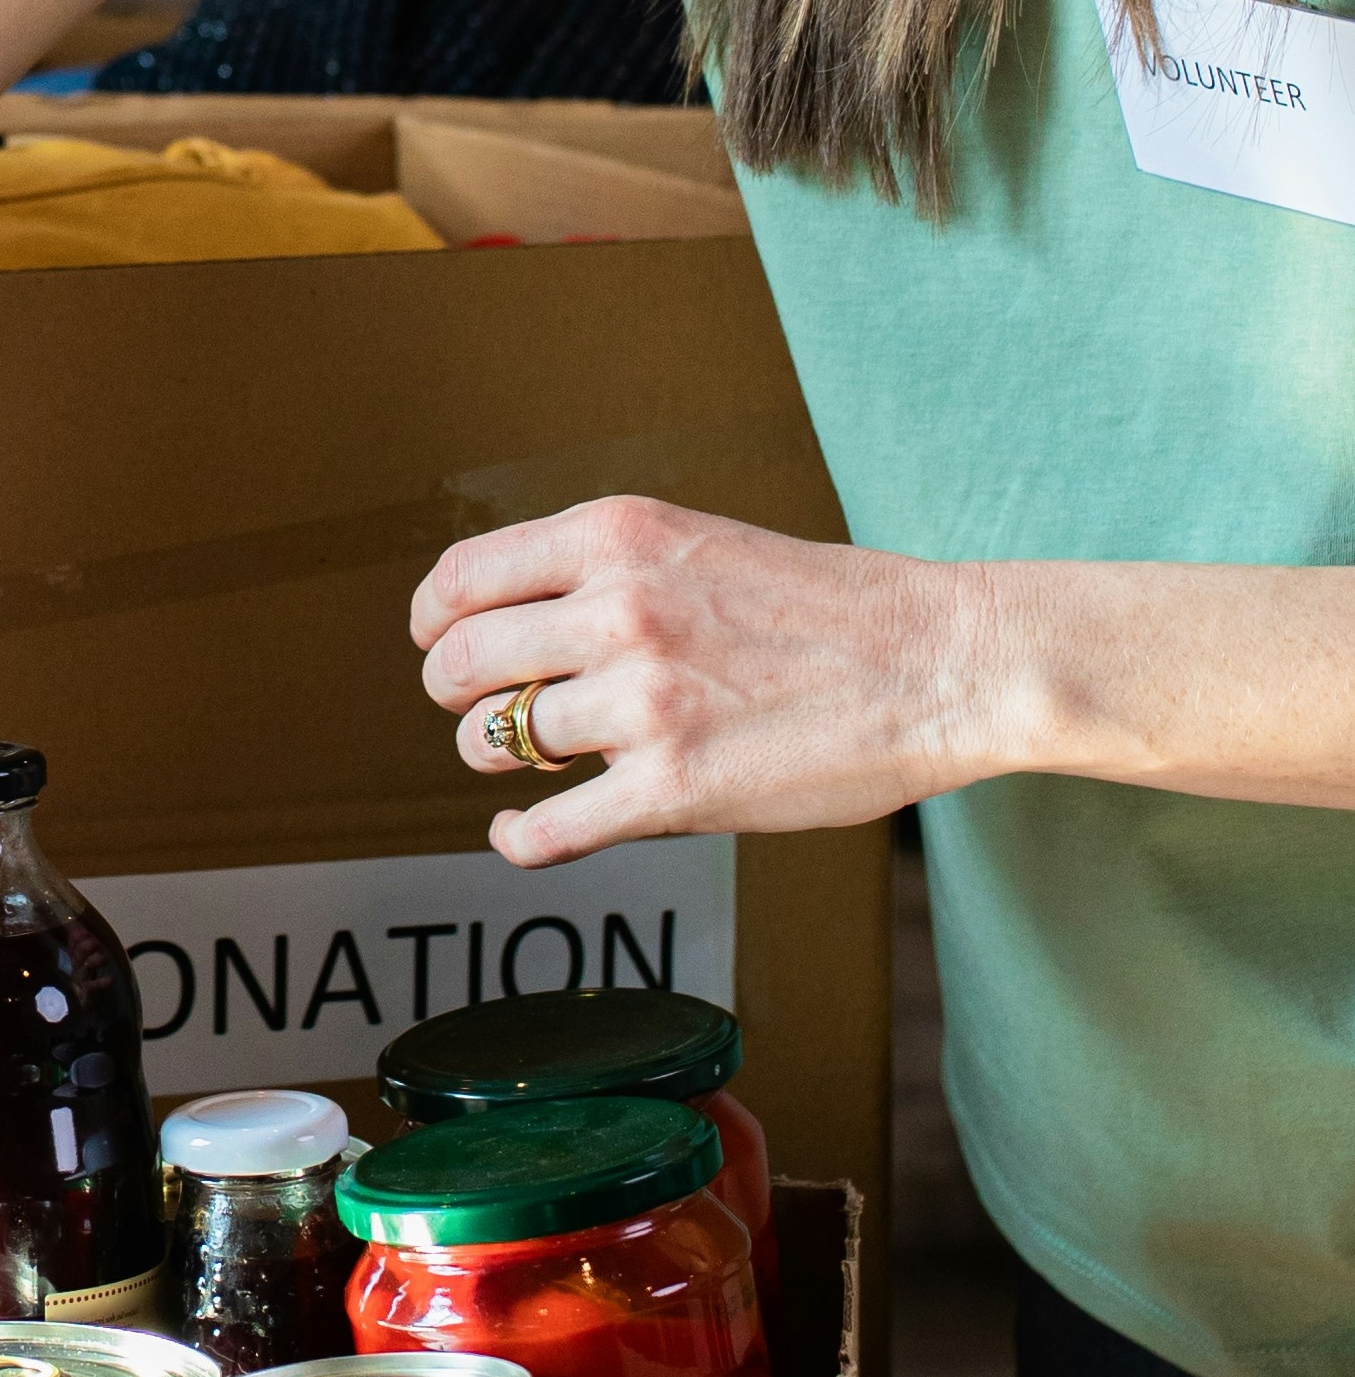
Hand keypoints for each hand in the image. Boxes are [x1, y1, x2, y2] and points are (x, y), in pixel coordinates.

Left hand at [412, 493, 1010, 854]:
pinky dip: (518, 838)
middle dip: (453, 693)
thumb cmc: (836, 608)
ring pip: (494, 742)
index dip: (435, 619)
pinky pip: (545, 829)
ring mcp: (642, 703)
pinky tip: (522, 830)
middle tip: (475, 710)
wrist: (941, 662)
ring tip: (527, 761)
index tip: (437, 640)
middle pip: (463, 663)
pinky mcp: (670, 789)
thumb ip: (612, 572)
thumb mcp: (704, 545)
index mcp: (621, 538)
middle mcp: (618, 611)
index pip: (466, 576)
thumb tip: (521, 617)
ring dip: (497, 759)